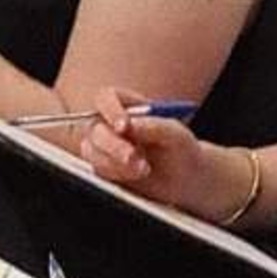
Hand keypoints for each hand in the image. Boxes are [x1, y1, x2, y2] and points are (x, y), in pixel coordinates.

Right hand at [81, 94, 239, 223]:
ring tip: (144, 169)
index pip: (105, 98)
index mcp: (125, 104)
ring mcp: (103, 146)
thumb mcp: (177, 135)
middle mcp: (109, 123)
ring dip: (115, 162)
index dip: (110, 110)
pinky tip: (135, 175)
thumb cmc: (181, 149)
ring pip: (91, 150)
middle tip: (133, 158)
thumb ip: (155, 126)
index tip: (124, 126)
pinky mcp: (103, 166)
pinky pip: (97, 169)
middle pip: (94, 128)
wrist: (185, 179)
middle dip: (113, 145)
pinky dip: (115, 174)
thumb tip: (132, 124)